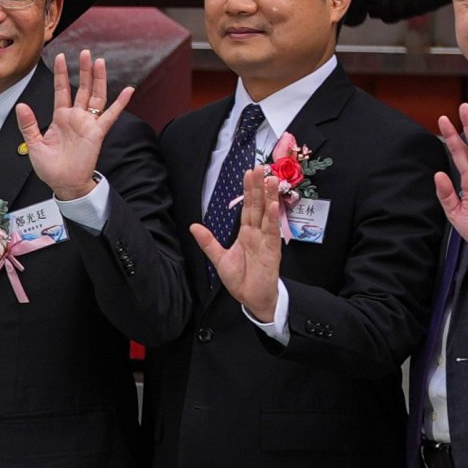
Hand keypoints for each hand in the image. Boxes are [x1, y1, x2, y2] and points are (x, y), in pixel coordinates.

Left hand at [15, 48, 118, 204]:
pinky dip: (120, 103)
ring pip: (95, 96)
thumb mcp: (34, 144)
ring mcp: (88, 123)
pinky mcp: (97, 132)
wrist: (64, 184)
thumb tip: (21, 105)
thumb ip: (29, 124)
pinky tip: (128, 91)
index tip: (60, 56)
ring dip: (98, 79)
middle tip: (86, 52)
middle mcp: (75, 117)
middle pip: (81, 88)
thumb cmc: (50, 167)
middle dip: (83, 70)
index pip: (61, 90)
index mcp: (60, 117)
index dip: (61, 73)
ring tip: (100, 62)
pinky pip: (110, 115)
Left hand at [190, 159, 285, 324]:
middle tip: (260, 168)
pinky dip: (273, 219)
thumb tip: (194, 226)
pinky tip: (274, 205)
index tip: (249, 174)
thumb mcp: (219, 259)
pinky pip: (273, 233)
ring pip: (268, 216)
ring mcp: (266, 242)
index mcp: (246, 234)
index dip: (248, 191)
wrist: (252, 300)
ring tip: (271, 180)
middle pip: (258, 207)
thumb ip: (208, 242)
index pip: (247, 208)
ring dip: (270, 198)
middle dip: (259, 188)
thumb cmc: (240, 280)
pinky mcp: (272, 253)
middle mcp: (257, 234)